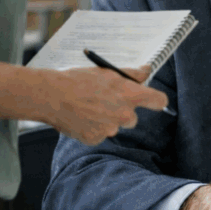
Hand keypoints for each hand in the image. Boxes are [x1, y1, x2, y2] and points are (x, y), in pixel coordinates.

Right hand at [41, 65, 168, 145]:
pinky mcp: (95, 139)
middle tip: (104, 102)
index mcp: (130, 96)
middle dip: (122, 111)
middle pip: (133, 118)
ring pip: (114, 126)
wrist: (51, 96)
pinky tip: (81, 117)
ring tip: (88, 107)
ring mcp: (110, 129)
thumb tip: (147, 70)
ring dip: (105, 120)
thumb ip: (132, 73)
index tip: (153, 100)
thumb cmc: (78, 81)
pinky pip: (99, 134)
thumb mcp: (107, 72)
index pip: (159, 101)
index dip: (156, 100)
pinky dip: (92, 128)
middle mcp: (124, 115)